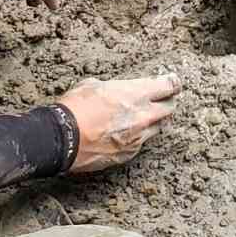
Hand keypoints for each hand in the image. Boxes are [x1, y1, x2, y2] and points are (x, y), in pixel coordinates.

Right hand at [57, 72, 180, 171]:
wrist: (62, 138)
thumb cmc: (74, 108)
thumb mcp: (93, 85)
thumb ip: (114, 88)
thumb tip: (117, 90)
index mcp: (135, 94)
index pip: (167, 86)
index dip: (172, 83)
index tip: (173, 82)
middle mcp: (142, 116)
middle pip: (169, 108)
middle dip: (167, 102)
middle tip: (162, 100)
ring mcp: (137, 137)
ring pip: (157, 128)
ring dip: (153, 121)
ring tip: (142, 118)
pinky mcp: (129, 154)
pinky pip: (140, 143)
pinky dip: (137, 137)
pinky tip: (125, 134)